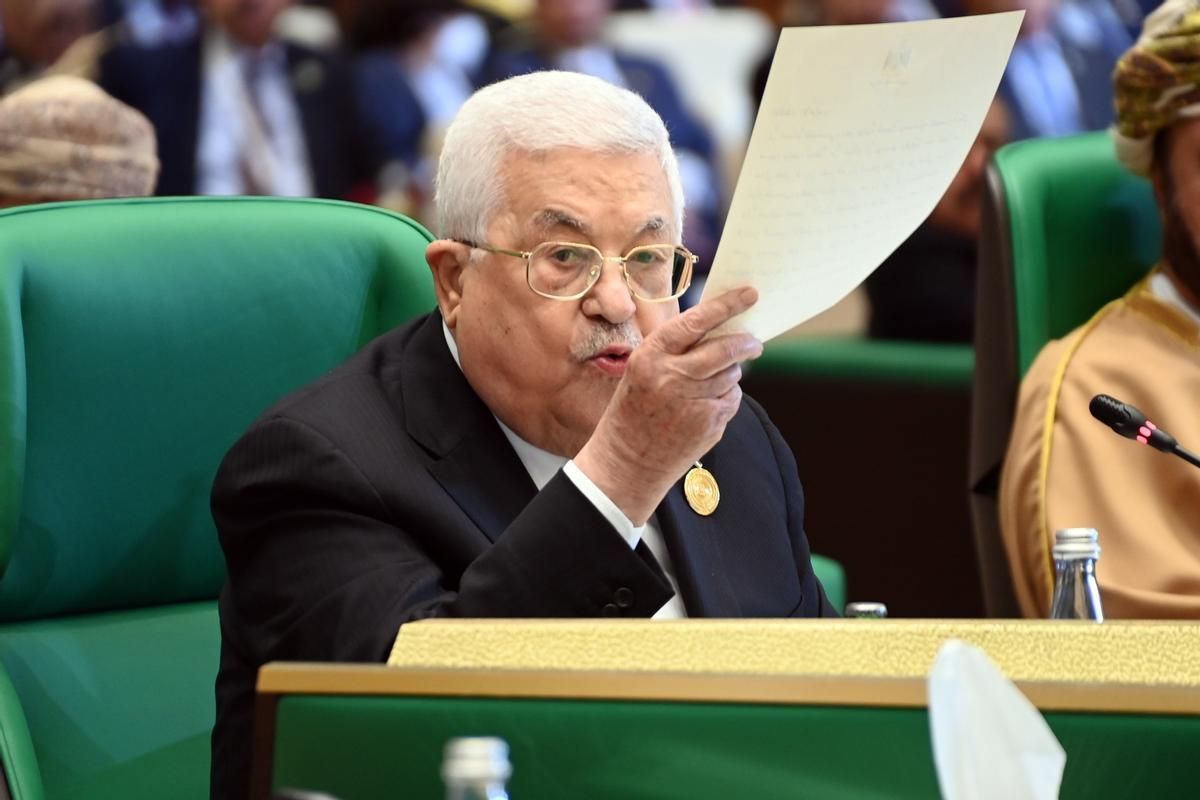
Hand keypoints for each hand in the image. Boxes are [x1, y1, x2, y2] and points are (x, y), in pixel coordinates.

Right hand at [574, 287, 761, 524]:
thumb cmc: (634, 409)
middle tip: (754, 341)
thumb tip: (719, 329)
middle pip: (725, 349)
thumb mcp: (642, 370)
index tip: (749, 294)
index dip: (726, 305)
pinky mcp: (709, 424)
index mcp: (651, 356)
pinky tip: (706, 405)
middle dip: (746, 342)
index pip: (696, 321)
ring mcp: (693, 403)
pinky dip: (727, 396)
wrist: (627, 462)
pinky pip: (732, 398)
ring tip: (711, 382)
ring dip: (730, 372)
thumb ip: (676, 350)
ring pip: (732, 374)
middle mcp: (672, 377)